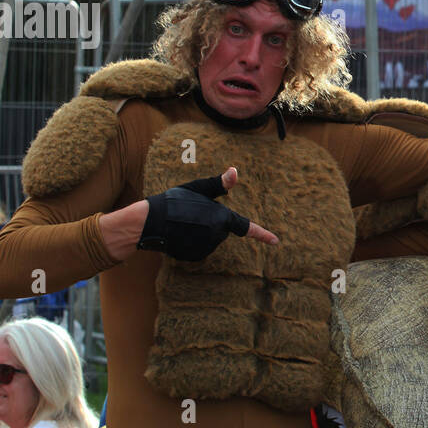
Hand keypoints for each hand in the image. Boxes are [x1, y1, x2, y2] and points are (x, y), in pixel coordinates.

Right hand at [136, 167, 277, 261]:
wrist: (150, 221)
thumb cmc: (175, 201)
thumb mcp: (198, 188)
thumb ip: (219, 184)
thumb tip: (235, 171)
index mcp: (222, 218)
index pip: (246, 227)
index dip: (262, 234)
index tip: (276, 241)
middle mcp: (217, 235)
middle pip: (220, 230)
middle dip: (210, 222)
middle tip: (190, 214)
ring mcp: (206, 248)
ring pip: (209, 239)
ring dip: (199, 233)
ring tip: (182, 224)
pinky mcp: (194, 257)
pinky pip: (198, 249)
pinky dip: (190, 243)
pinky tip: (178, 235)